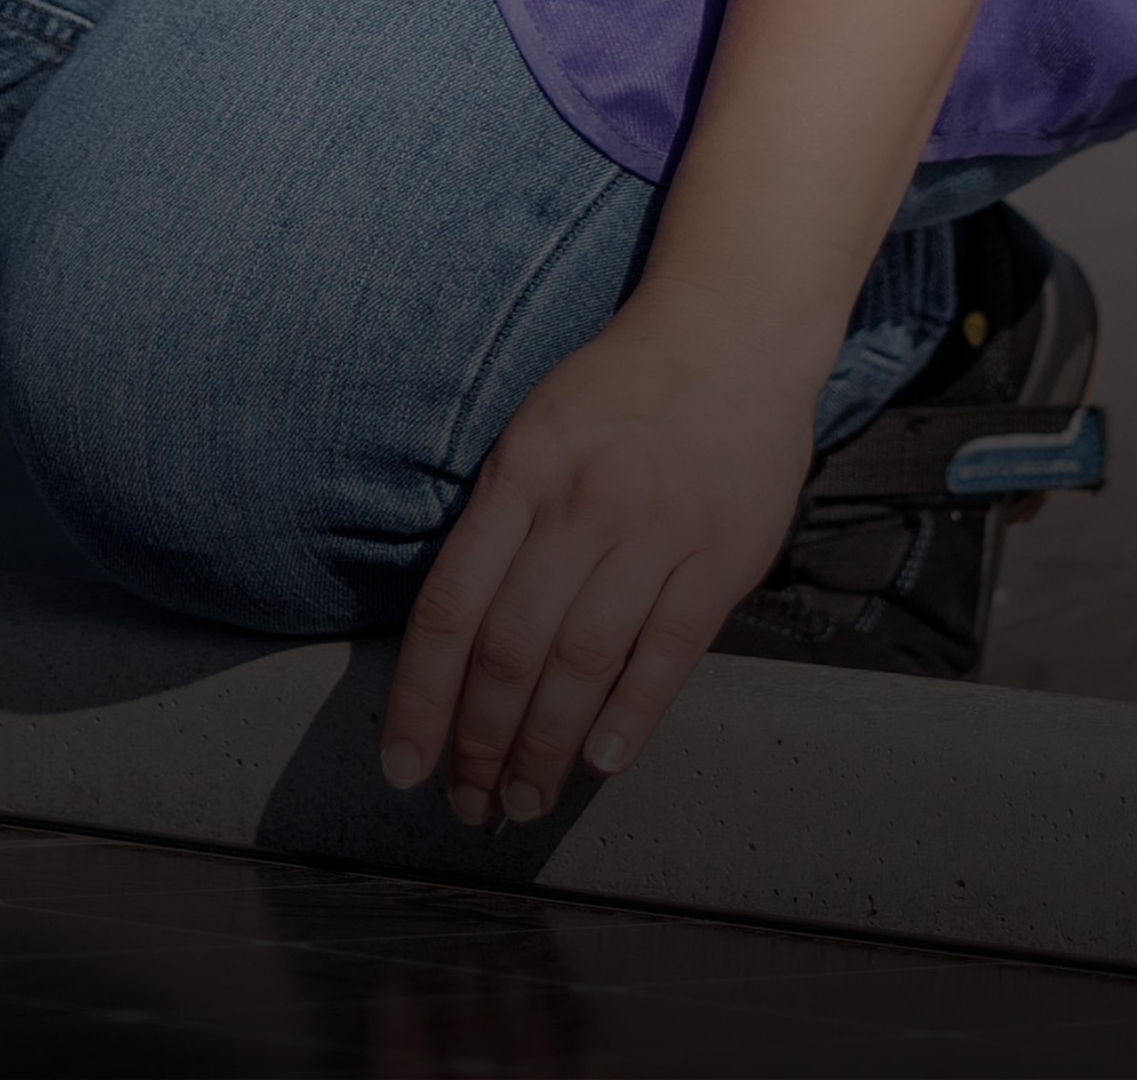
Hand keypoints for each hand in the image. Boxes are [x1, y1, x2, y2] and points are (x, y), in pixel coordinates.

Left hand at [374, 297, 829, 826]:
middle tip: (468, 805)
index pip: (451, 609)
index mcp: (520, 473)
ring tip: (523, 801)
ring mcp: (656, 531)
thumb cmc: (621, 390)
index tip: (403, 765)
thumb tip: (455, 639)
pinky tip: (599, 762)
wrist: (733, 331)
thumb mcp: (534, 431)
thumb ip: (500, 524)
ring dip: (544, 748)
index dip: (420, 699)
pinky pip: (666, 653)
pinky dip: (629, 716)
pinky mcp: (723, 556)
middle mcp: (581, 505)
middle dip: (479, 743)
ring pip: (582, 664)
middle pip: (511, 651)